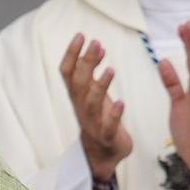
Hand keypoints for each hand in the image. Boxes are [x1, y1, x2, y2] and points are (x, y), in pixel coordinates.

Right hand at [59, 33, 132, 182]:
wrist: (101, 153)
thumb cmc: (98, 117)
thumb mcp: (95, 92)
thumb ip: (94, 71)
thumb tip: (98, 46)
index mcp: (77, 96)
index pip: (67, 72)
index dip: (71, 54)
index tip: (81, 35)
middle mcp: (81, 107)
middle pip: (79, 83)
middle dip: (86, 62)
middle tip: (96, 43)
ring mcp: (93, 122)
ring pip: (91, 103)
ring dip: (100, 86)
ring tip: (111, 70)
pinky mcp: (108, 136)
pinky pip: (109, 126)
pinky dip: (114, 115)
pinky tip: (121, 103)